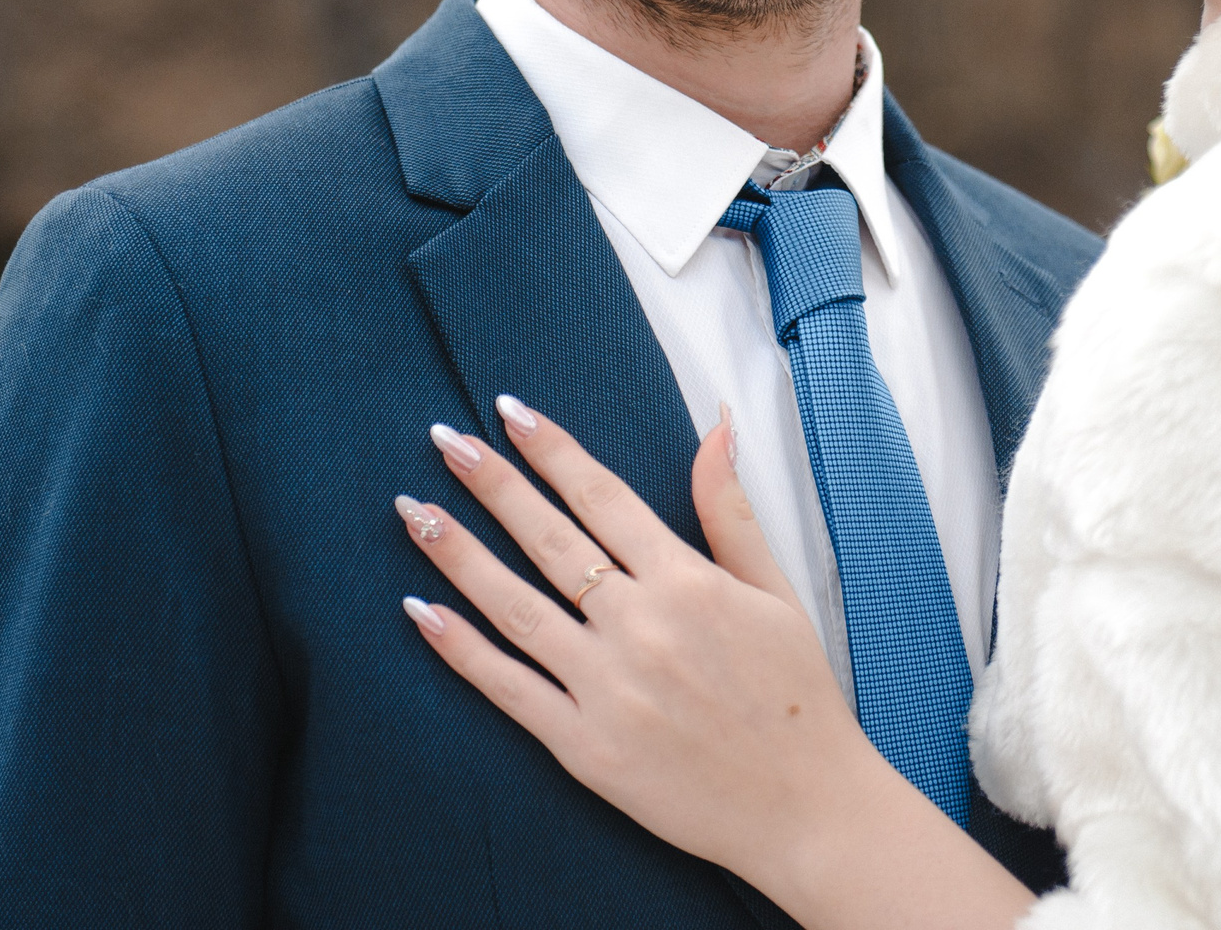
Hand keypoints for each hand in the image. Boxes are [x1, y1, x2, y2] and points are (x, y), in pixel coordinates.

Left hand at [394, 396, 893, 885]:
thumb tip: (716, 427)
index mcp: (687, 582)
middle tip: (445, 441)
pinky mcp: (585, 747)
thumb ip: (730, 511)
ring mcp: (607, 688)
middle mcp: (640, 627)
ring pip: (514, 607)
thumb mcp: (776, 592)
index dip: (551, 450)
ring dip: (458, 555)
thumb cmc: (796, 699)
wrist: (807, 809)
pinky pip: (509, 689)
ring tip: (414, 511)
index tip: (508, 412)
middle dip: (491, 484)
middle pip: (547, 539)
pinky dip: (461, 650)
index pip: (602, 496)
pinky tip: (422, 612)